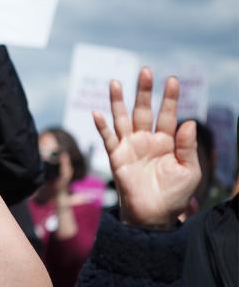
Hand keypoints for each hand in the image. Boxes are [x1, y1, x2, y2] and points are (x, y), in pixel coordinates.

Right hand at [92, 68, 200, 228]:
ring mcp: (130, 147)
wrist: (154, 216)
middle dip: (144, 91)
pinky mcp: (116, 157)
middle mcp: (146, 139)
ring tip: (115, 82)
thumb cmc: (174, 195)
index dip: (170, 97)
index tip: (172, 80)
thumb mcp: (189, 171)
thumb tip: (188, 123)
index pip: (168, 114)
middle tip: (145, 71)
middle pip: (144, 110)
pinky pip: (108, 139)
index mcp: (166, 141)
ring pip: (122, 119)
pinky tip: (97, 113)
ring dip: (118, 101)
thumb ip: (187, 147)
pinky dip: (102, 126)